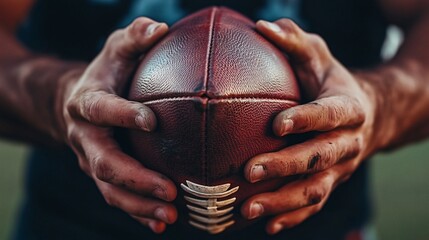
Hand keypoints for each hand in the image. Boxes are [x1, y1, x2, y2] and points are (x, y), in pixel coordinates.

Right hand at [61, 18, 176, 232]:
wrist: (77, 104)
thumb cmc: (107, 73)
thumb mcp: (117, 49)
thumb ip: (135, 37)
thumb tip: (161, 27)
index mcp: (87, 102)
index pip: (101, 109)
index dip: (122, 115)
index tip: (152, 122)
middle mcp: (86, 137)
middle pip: (104, 162)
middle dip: (135, 178)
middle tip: (169, 190)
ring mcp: (92, 160)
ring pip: (110, 189)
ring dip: (139, 205)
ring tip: (170, 216)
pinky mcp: (102, 176)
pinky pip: (117, 198)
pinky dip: (138, 212)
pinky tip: (161, 223)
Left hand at [241, 19, 380, 233]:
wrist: (368, 115)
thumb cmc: (331, 82)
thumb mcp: (319, 56)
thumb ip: (294, 42)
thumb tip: (262, 26)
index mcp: (349, 107)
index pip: (330, 114)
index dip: (308, 119)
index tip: (277, 124)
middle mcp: (348, 141)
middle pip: (320, 157)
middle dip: (285, 166)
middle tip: (248, 170)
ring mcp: (340, 168)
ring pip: (316, 189)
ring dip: (283, 202)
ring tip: (248, 209)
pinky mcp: (331, 183)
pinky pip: (314, 205)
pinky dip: (292, 216)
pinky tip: (266, 225)